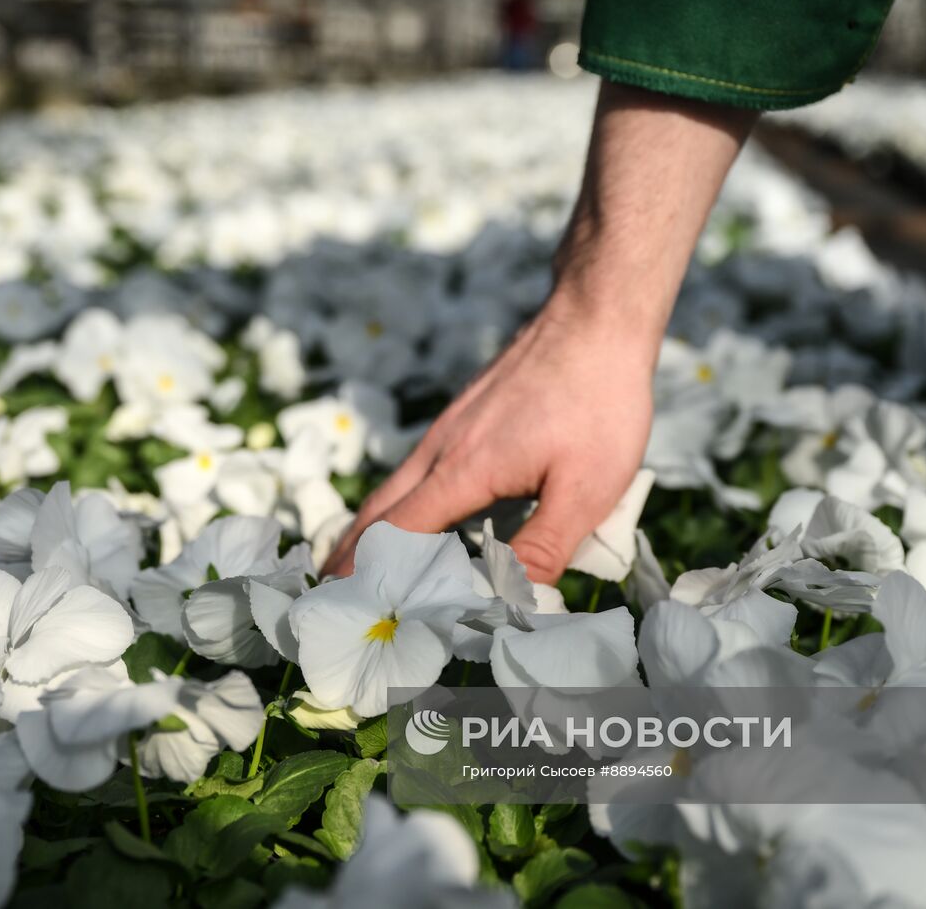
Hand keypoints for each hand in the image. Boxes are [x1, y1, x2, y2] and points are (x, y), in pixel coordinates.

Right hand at [321, 291, 654, 582]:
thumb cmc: (597, 402)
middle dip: (351, 554)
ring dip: (371, 526)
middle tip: (328, 592)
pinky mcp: (466, 414)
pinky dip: (399, 500)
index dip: (371, 574)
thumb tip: (512, 602)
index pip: (399, 535)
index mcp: (462, 472)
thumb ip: (545, 547)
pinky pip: (418, 468)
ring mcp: (451, 427)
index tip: (346, 608)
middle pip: (380, 510)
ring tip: (355, 561)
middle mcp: (442, 449)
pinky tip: (416, 511)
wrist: (595, 318)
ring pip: (396, 485)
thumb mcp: (587, 487)